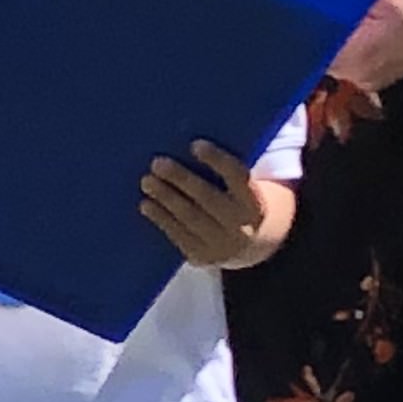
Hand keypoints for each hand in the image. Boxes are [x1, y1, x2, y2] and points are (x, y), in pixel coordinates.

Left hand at [141, 143, 272, 269]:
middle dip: (181, 179)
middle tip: (157, 163)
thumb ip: (223, 171)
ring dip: (166, 199)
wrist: (254, 245)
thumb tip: (187, 143)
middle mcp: (243, 226)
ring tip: (147, 181)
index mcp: (255, 201)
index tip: (195, 144)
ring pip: (191, 218)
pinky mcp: (204, 258)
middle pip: (209, 198)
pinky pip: (180, 237)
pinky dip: (162, 220)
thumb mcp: (242, 188)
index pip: (238, 177)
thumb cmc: (237, 201)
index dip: (218, 160)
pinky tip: (147, 206)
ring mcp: (224, 245)